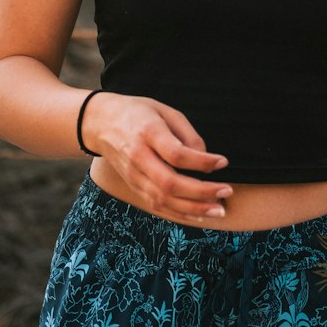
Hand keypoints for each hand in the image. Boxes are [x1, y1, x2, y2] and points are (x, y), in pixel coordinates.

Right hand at [83, 92, 232, 224]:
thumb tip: (206, 158)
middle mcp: (138, 158)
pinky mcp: (134, 186)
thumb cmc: (138, 113)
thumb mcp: (164, 111)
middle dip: (201, 192)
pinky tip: (199, 215)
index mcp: (148, 133)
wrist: (99, 124)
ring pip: (163, 200)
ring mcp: (134, 175)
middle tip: (227, 191)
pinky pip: (157, 205)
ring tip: (219, 210)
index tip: (223, 162)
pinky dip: (179, 214)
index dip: (202, 161)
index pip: (176, 154)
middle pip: (170, 183)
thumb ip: (187, 134)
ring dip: (193, 209)